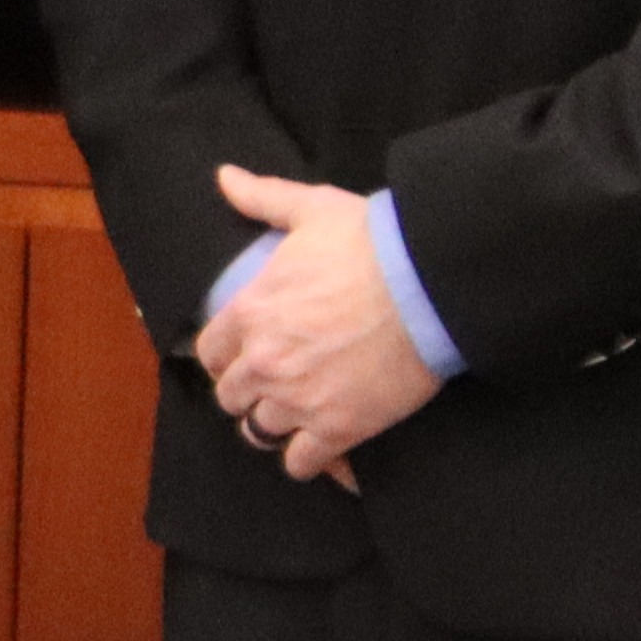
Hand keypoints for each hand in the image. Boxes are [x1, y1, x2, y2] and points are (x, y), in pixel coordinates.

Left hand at [194, 165, 438, 484]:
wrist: (429, 283)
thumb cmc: (370, 242)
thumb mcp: (310, 209)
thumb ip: (262, 199)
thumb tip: (224, 177)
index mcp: (248, 312)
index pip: (210, 352)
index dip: (224, 356)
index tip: (240, 357)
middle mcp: (263, 361)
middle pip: (231, 397)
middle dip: (247, 393)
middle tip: (271, 388)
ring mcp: (298, 398)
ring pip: (260, 432)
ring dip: (273, 427)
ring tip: (293, 420)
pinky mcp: (340, 428)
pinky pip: (304, 463)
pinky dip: (310, 462)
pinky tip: (324, 454)